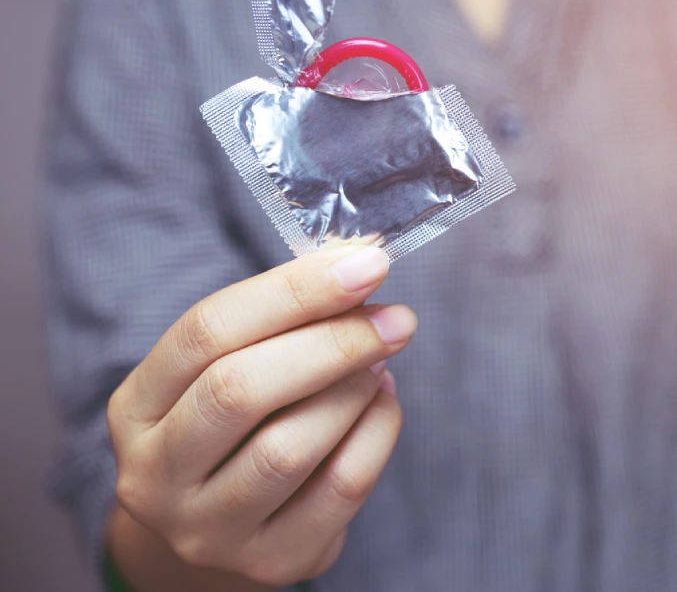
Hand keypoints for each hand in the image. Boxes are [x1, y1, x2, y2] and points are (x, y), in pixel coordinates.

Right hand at [106, 243, 414, 587]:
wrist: (217, 528)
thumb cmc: (232, 424)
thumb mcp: (227, 368)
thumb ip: (278, 320)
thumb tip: (358, 265)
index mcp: (135, 408)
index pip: (208, 331)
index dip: (293, 290)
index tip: (365, 265)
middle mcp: (155, 474)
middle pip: (241, 390)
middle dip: (332, 342)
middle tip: (394, 318)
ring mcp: (208, 529)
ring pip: (290, 448)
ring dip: (353, 389)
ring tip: (383, 358)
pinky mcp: (272, 559)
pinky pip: (340, 488)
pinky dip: (377, 432)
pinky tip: (384, 401)